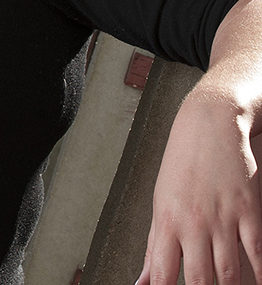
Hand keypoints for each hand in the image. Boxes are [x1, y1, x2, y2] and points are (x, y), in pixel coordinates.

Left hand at [135, 97, 261, 284]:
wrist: (209, 123)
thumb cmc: (182, 163)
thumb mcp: (161, 201)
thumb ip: (155, 245)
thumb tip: (142, 282)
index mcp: (167, 220)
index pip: (163, 273)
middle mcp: (193, 222)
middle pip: (200, 280)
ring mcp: (223, 218)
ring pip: (230, 274)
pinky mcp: (250, 212)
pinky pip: (258, 255)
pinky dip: (261, 277)